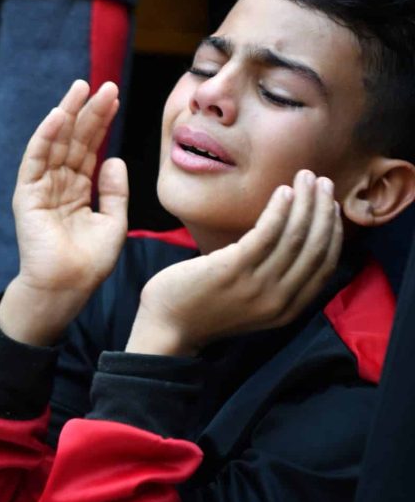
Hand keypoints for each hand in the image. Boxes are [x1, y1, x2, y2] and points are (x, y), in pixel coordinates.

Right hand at [0, 80, 128, 345]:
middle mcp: (58, 183)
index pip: (89, 149)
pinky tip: (59, 114)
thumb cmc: (89, 262)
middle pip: (74, 140)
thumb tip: (115, 159)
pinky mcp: (27, 194)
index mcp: (76, 190)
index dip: (101, 124)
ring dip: (68, 115)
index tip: (113, 98)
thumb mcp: (113, 222)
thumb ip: (114, 191)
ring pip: (55, 143)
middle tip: (105, 86)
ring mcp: (41, 187)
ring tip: (82, 89)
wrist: (66, 287)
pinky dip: (46, 136)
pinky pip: (36, 159)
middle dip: (89, 113)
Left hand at [126, 169, 342, 355]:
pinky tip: (283, 191)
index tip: (332, 206)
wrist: (167, 324)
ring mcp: (256, 286)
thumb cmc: (205, 304)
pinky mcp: (232, 269)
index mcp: (288, 310)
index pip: (325, 266)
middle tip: (323, 181)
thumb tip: (291, 242)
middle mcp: (279, 301)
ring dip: (305, 203)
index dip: (333, 232)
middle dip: (323, 210)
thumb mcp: (250, 300)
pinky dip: (279, 210)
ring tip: (306, 177)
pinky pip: (266, 234)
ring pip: (295, 237)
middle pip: (315, 248)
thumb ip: (274, 280)